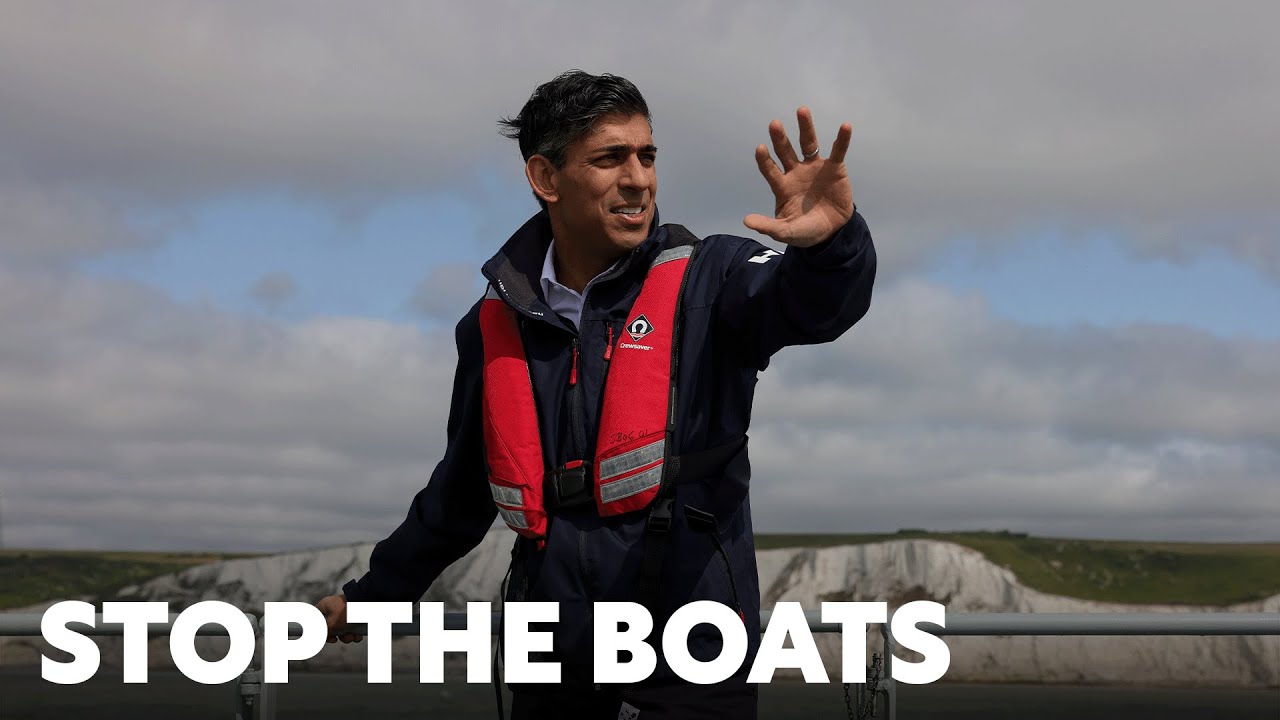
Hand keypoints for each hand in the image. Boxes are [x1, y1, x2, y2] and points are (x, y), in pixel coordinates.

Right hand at [316, 593, 362, 643]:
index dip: (317, 628)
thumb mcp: (331, 625)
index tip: (322, 636)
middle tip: (336, 639)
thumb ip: (323, 632)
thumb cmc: (348, 611)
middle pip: (330, 626)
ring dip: (346, 636)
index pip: (315, 617)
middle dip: (335, 636)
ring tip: (351, 636)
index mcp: (325, 605)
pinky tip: (358, 635)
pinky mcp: (356, 616)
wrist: (369, 606)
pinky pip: (352, 628)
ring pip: (342, 629)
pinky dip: (354, 633)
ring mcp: (346, 612)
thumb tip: (320, 637)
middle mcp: (335, 607)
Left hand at [743, 106, 854, 247]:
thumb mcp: (785, 231)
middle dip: (780, 138)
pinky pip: (838, 151)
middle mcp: (796, 172)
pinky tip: (845, 126)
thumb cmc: (805, 230)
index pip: (770, 169)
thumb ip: (767, 226)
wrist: (832, 232)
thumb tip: (746, 221)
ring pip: (809, 144)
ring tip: (801, 110)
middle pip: (786, 151)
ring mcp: (815, 168)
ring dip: (806, 127)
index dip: (765, 160)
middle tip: (774, 124)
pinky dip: (842, 139)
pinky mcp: (835, 168)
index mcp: (782, 186)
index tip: (760, 148)